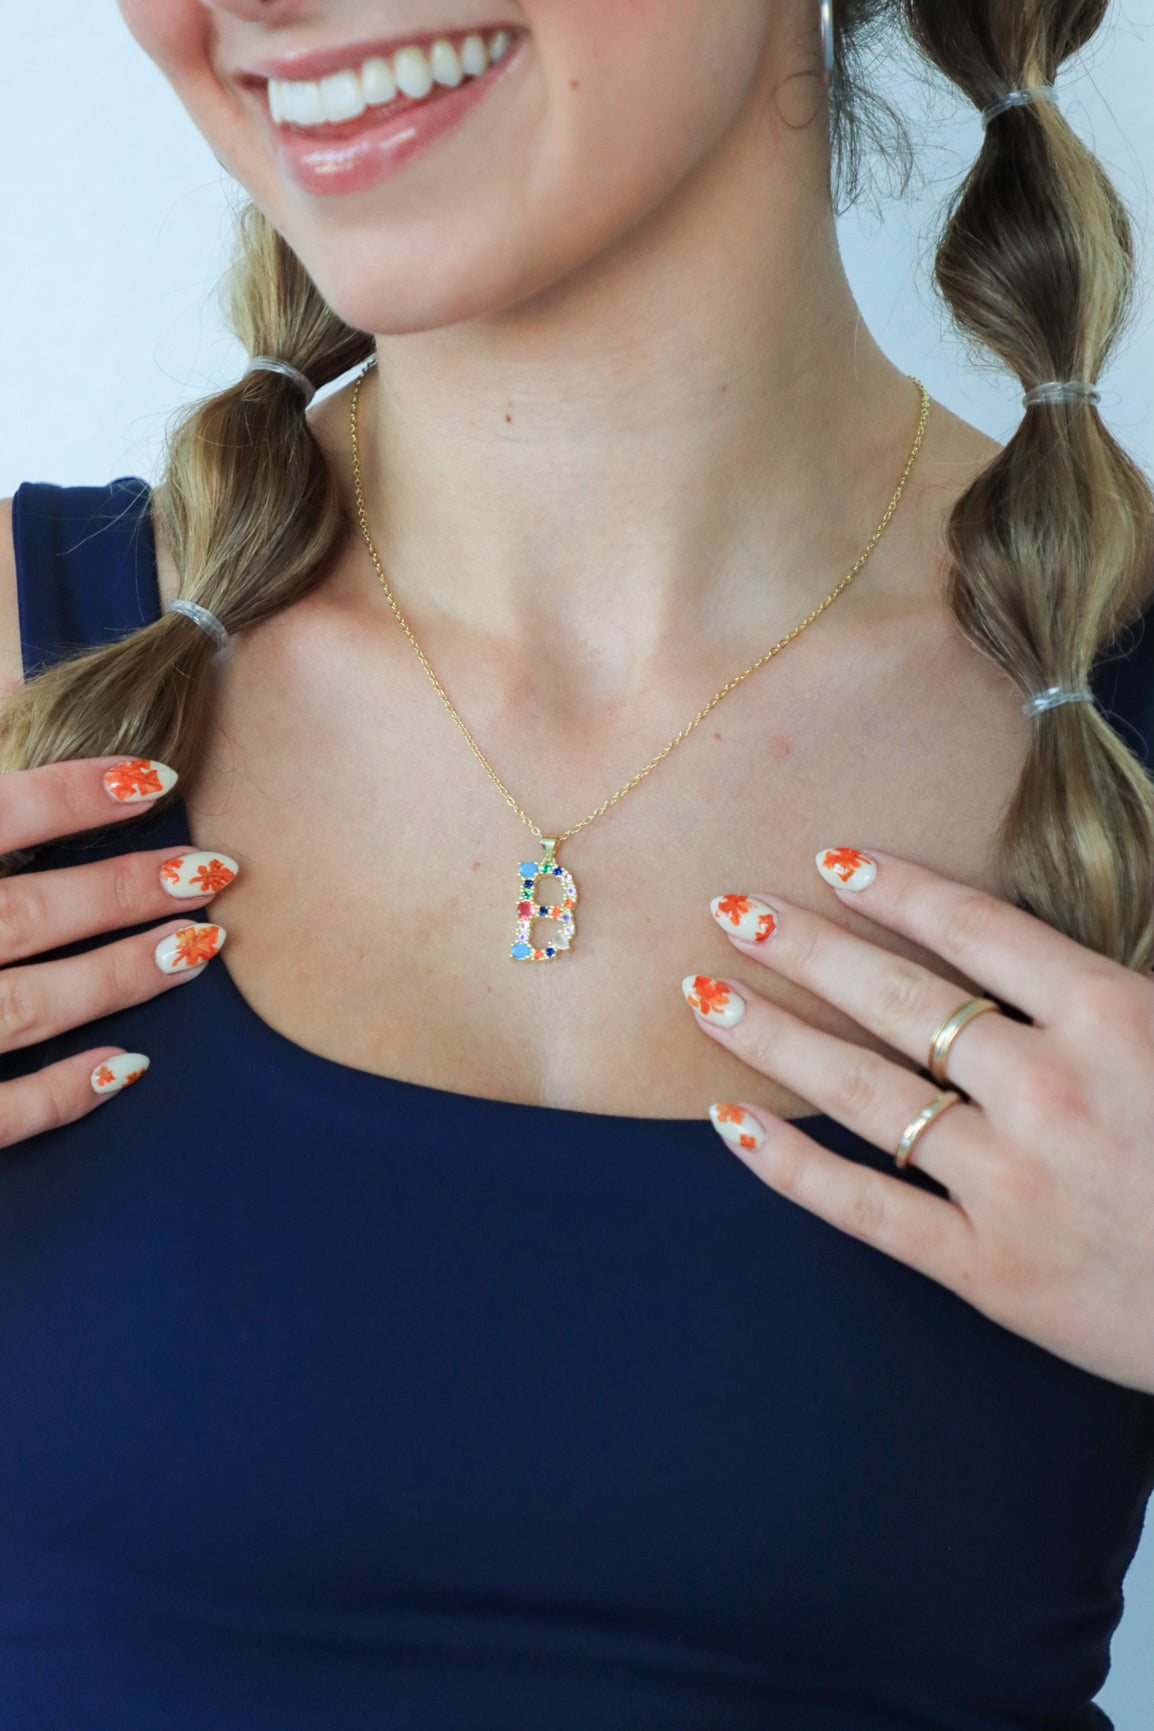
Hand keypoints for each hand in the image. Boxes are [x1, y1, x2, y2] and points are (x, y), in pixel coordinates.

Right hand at [0, 757, 234, 1144]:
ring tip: (199, 947)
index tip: (160, 780)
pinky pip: (0, 1112)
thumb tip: (13, 731)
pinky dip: (64, 1092)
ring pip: (28, 1006)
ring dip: (118, 977)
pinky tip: (129, 1065)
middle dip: (124, 890)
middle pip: (27, 914)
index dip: (74, 794)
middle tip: (211, 870)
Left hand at [684, 850, 1153, 1392]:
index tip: (831, 861)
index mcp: (1114, 1022)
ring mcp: (1010, 1183)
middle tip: (730, 908)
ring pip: (862, 1091)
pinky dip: (789, 1164)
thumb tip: (1035, 947)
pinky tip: (729, 1121)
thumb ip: (1114, 990)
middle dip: (805, 947)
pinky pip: (864, 1207)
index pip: (979, 931)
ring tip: (706, 997)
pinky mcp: (986, 1270)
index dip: (896, 889)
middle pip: (898, 1000)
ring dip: (774, 1036)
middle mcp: (1049, 1090)